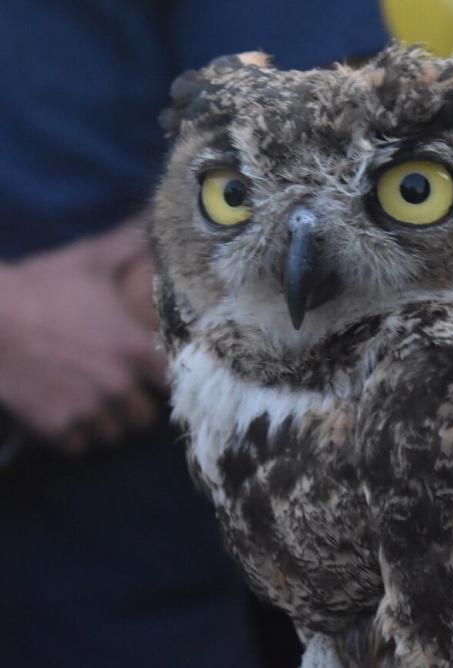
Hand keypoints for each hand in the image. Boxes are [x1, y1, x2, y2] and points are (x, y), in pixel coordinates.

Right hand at [0, 224, 166, 452]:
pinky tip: (67, 413)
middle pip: (147, 417)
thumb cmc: (38, 287)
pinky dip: (77, 435)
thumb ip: (128, 245)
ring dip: (109, 424)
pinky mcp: (57, 427)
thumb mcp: (88, 262)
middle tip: (123, 392)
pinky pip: (82, 445)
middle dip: (137, 406)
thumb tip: (151, 220)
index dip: (168, 382)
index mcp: (136, 350)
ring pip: (116, 435)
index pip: (176, 383)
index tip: (156, 376)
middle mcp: (120, 385)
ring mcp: (88, 410)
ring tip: (95, 404)